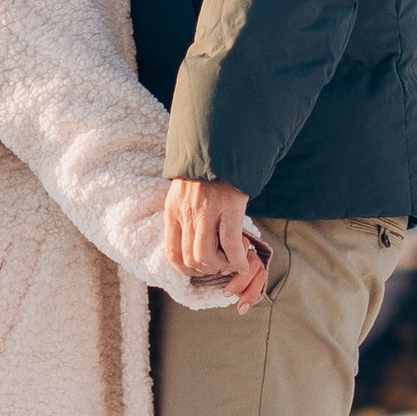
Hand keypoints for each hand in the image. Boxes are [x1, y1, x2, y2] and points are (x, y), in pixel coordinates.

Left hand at [168, 175, 262, 304]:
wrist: (220, 146)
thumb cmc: (205, 172)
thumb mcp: (184, 193)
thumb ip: (185, 215)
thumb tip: (192, 242)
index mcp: (173, 211)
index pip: (172, 253)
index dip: (186, 269)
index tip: (201, 269)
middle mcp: (186, 213)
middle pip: (190, 259)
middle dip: (207, 269)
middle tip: (221, 263)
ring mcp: (207, 211)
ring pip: (207, 256)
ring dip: (221, 265)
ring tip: (232, 260)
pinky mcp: (229, 207)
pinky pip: (230, 244)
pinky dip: (237, 259)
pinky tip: (244, 261)